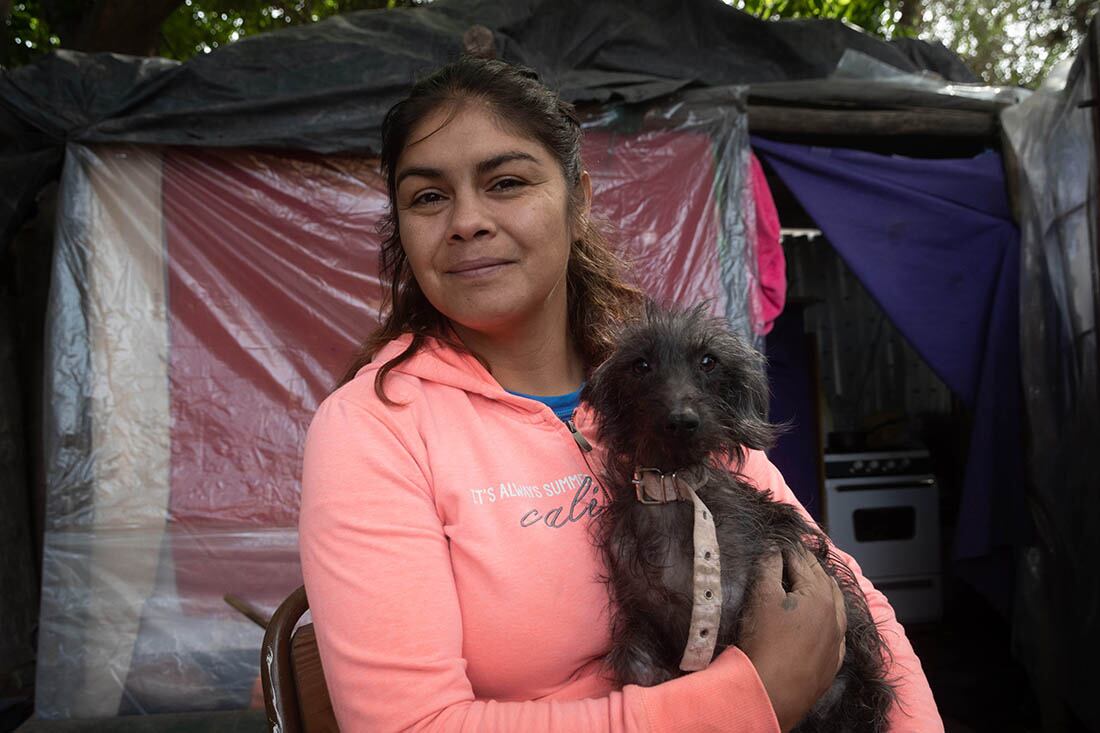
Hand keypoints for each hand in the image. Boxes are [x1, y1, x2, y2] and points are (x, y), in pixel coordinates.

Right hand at [735, 546, 846, 731]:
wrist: (770, 694)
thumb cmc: (764, 642)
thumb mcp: (761, 596)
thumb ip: (769, 566)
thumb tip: (774, 549)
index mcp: (821, 595)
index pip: (802, 560)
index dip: (786, 548)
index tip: (776, 540)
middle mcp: (835, 616)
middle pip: (821, 579)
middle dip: (805, 565)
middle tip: (788, 554)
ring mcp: (837, 641)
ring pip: (834, 604)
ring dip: (821, 588)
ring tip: (807, 579)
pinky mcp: (832, 662)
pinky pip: (835, 631)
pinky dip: (827, 616)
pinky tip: (819, 618)